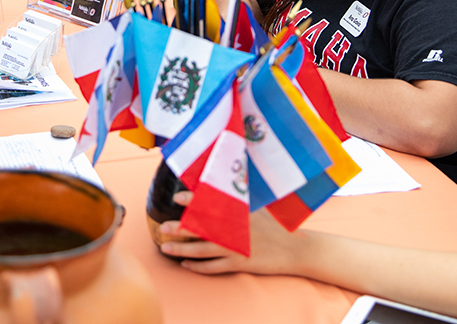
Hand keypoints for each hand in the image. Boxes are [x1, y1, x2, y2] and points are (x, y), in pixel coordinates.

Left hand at [158, 191, 305, 275]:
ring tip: (166, 248)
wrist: (294, 250)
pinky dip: (197, 267)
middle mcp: (235, 230)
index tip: (178, 197)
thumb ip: (237, 203)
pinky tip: (186, 264)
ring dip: (182, 250)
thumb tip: (219, 189)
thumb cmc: (274, 226)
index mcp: (240, 213)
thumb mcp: (257, 209)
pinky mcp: (239, 264)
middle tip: (163, 227)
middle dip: (181, 228)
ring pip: (203, 251)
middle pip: (203, 229)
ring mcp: (236, 249)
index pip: (213, 204)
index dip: (194, 200)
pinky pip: (213, 267)